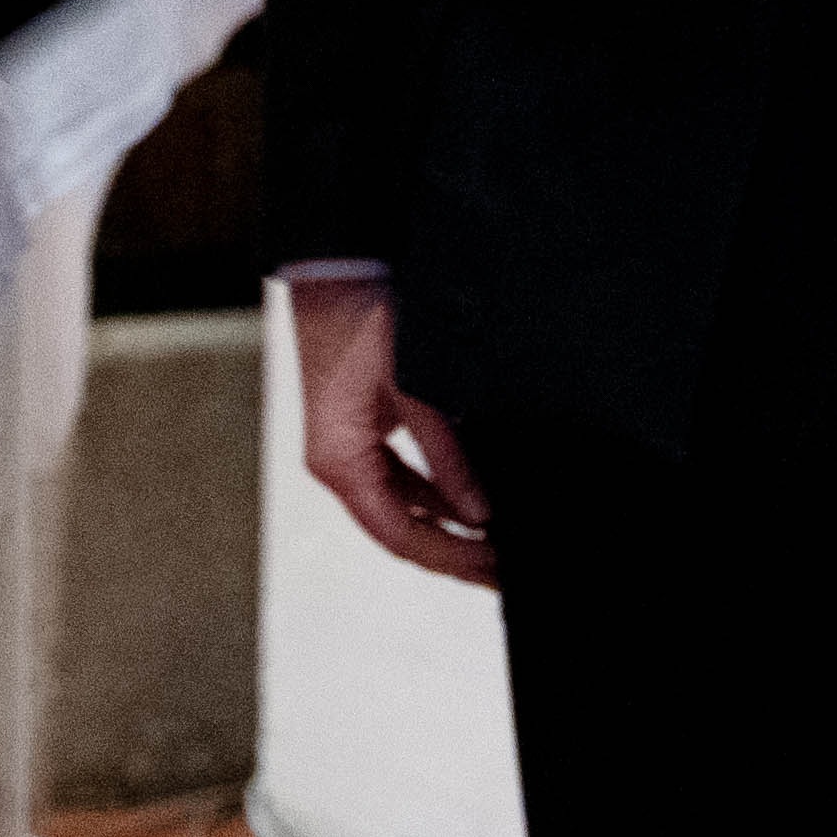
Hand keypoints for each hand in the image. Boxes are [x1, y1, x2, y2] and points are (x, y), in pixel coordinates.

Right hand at [287, 272, 495, 586]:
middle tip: (501, 570)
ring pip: (401, 507)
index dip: (449, 558)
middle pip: (399, 528)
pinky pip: (399, 477)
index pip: (399, 535)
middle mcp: (337, 463)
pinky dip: (434, 493)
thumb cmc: (360, 318)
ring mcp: (347, 447)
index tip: (492, 570)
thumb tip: (478, 512)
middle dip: (452, 552)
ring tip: (493, 543)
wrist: (335, 266)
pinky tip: (469, 500)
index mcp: (339, 462)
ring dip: (445, 525)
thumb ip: (446, 456)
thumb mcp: (414, 389)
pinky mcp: (360, 429)